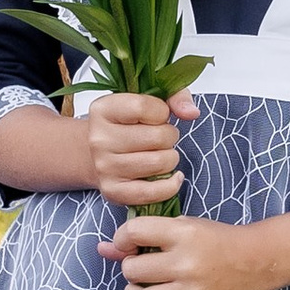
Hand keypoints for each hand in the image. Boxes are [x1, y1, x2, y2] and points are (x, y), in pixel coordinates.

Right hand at [82, 90, 197, 207]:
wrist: (100, 155)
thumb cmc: (128, 126)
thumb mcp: (149, 101)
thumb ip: (174, 97)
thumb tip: (191, 112)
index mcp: (103, 109)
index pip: (143, 107)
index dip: (162, 111)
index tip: (158, 115)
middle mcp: (99, 139)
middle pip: (157, 137)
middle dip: (170, 137)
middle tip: (161, 138)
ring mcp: (104, 167)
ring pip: (159, 163)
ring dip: (170, 158)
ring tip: (160, 154)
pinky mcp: (113, 191)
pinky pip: (153, 192)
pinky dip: (170, 185)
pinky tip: (172, 176)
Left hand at [100, 214, 254, 289]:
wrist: (255, 261)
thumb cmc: (215, 240)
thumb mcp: (182, 227)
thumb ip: (143, 236)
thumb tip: (103, 249)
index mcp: (183, 233)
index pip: (133, 232)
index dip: (123, 239)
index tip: (131, 244)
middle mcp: (186, 263)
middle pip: (132, 269)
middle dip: (131, 267)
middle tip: (144, 267)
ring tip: (144, 287)